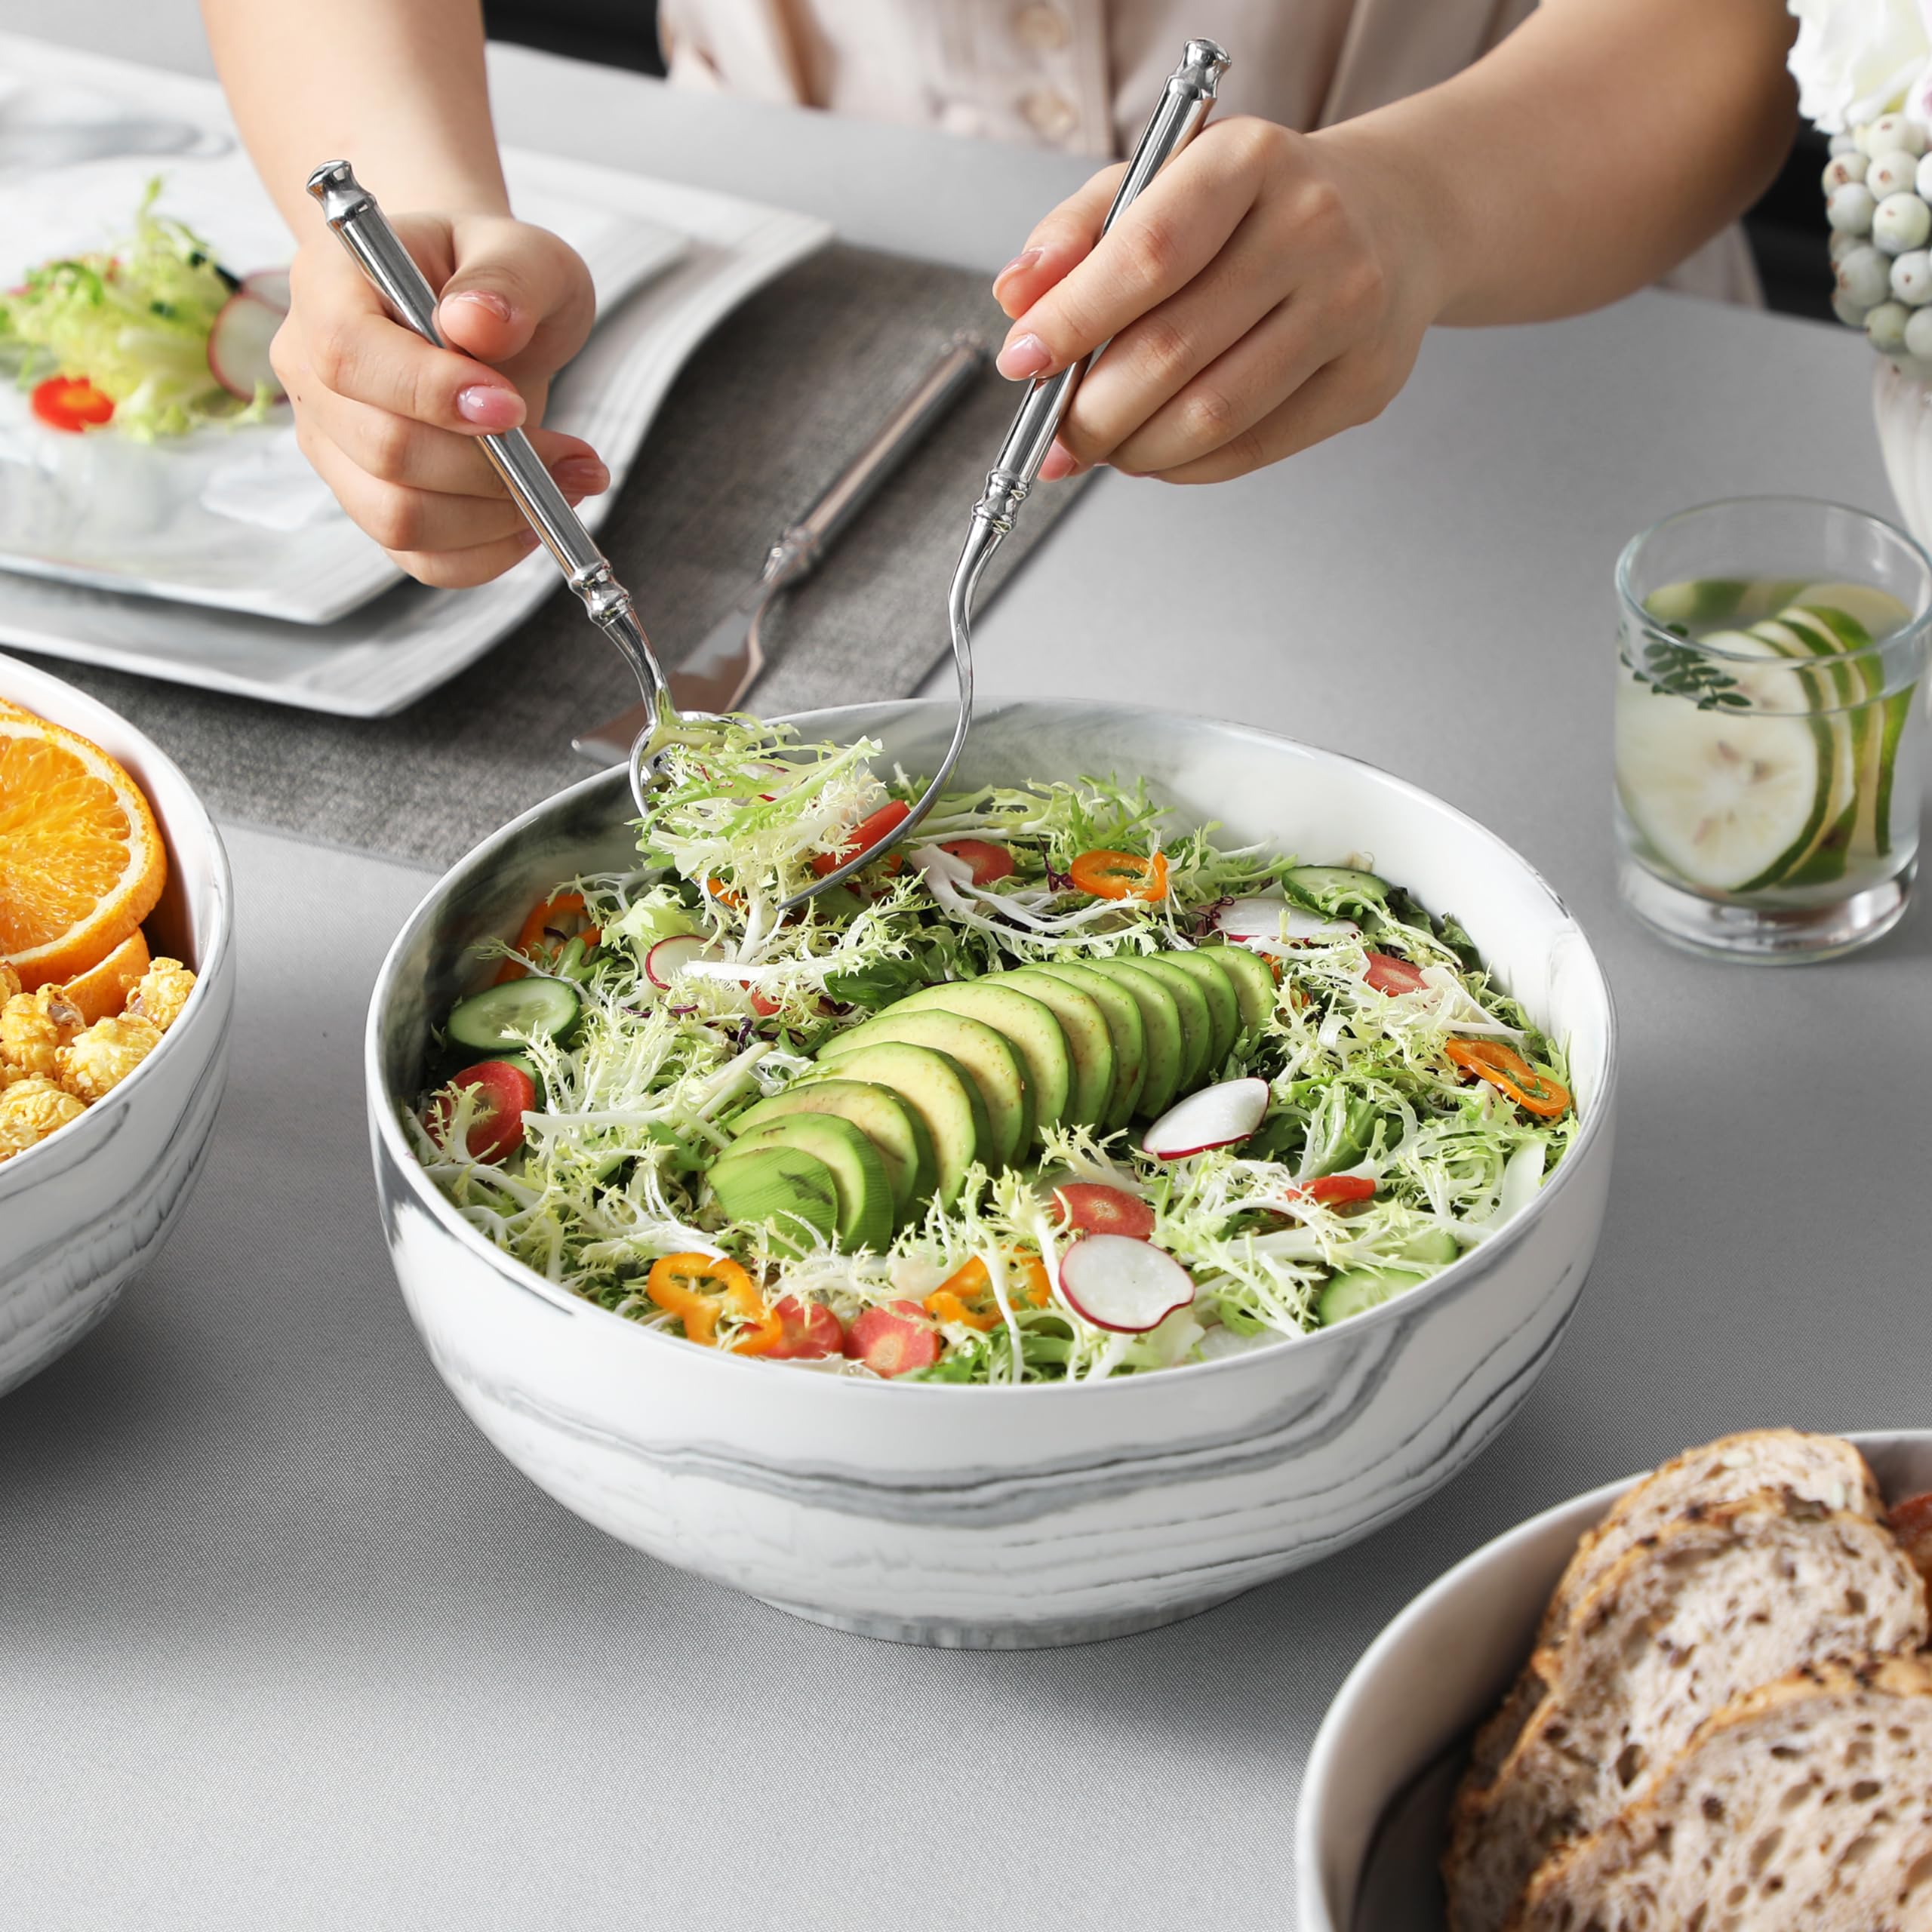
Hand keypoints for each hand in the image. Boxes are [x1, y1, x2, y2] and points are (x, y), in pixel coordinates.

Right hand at [276, 212, 603, 584]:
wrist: (483, 314)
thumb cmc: (496, 277)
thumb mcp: (523, 252)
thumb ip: (506, 278)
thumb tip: (475, 323)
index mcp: (327, 286)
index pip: (348, 353)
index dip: (430, 392)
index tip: (512, 406)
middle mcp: (309, 372)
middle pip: (382, 449)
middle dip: (490, 467)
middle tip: (574, 457)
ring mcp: (332, 446)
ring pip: (398, 517)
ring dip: (497, 515)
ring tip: (570, 480)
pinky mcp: (368, 502)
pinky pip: (421, 559)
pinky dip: (490, 552)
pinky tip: (537, 517)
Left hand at [990, 118, 1443, 484]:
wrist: (1393, 217)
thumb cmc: (1255, 205)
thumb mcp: (1160, 181)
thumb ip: (1077, 233)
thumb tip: (1016, 299)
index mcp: (1248, 161)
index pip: (1148, 255)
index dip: (1074, 321)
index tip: (1021, 361)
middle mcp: (1311, 229)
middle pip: (1171, 351)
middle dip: (1091, 410)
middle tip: (1055, 433)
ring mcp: (1349, 308)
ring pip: (1212, 415)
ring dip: (1133, 449)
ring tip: (1102, 445)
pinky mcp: (1366, 381)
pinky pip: (1252, 449)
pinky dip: (1184, 465)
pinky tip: (1156, 451)